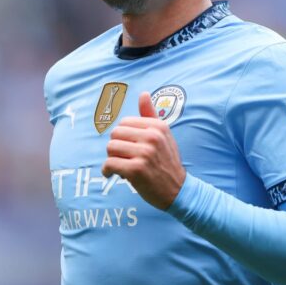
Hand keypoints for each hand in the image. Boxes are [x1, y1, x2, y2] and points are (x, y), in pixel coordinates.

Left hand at [102, 91, 185, 210]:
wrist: (178, 190)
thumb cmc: (167, 162)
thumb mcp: (163, 136)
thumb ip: (151, 115)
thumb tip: (143, 94)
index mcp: (158, 126)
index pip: (124, 122)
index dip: (123, 136)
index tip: (129, 147)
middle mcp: (152, 137)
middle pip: (115, 134)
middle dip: (116, 147)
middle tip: (124, 158)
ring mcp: (144, 153)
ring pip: (110, 148)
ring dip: (112, 159)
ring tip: (121, 166)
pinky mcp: (136, 170)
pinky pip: (109, 164)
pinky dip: (107, 171)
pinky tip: (112, 174)